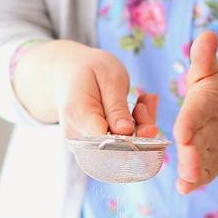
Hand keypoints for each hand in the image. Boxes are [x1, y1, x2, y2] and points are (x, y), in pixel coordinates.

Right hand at [13, 40, 157, 137]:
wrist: (68, 74)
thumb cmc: (89, 71)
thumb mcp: (109, 78)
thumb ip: (116, 107)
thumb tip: (126, 131)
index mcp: (78, 114)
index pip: (105, 139)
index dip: (129, 135)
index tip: (142, 112)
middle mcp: (77, 135)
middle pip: (116, 147)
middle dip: (141, 127)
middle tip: (148, 98)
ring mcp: (83, 144)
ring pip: (122, 147)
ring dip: (141, 125)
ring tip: (144, 99)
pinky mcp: (93, 146)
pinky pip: (120, 143)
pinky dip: (135, 127)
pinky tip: (138, 107)